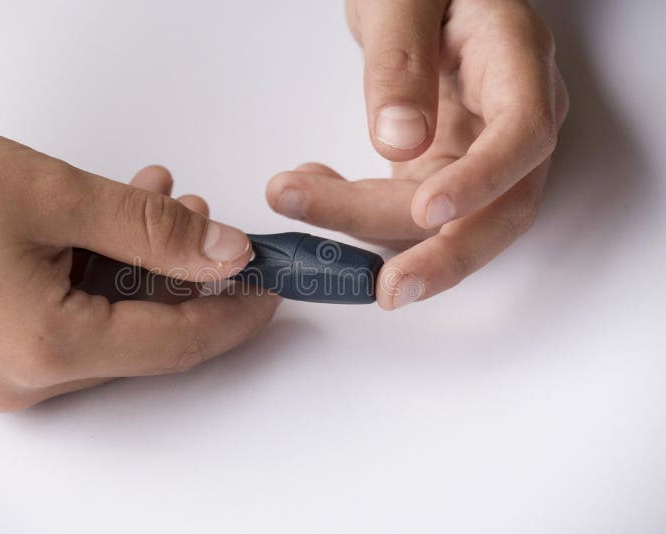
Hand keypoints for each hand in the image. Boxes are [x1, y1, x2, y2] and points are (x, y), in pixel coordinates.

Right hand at [0, 76, 279, 410]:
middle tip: (223, 236)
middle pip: (146, 338)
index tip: (270, 285)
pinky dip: (104, 274)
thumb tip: (226, 253)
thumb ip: (155, 231)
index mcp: (44, 349)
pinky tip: (115, 220)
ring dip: (146, 268)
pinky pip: (73, 318)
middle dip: (190, 282)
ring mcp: (4, 368)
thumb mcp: (60, 195)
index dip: (234, 313)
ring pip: (111, 324)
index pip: (176, 344)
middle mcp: (24, 377)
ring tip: (168, 206)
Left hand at [267, 0, 568, 309]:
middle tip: (384, 287)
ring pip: (446, 223)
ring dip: (373, 230)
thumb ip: (402, 60)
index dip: (481, 185)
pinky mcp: (440, 171)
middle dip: (441, 256)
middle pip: (498, 208)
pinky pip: (406, 210)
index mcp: (518, 65)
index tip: (429, 212)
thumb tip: (398, 139)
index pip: (523, 138)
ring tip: (294, 198)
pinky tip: (308, 188)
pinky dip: (353, 210)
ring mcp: (477, 153)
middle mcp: (510, 120)